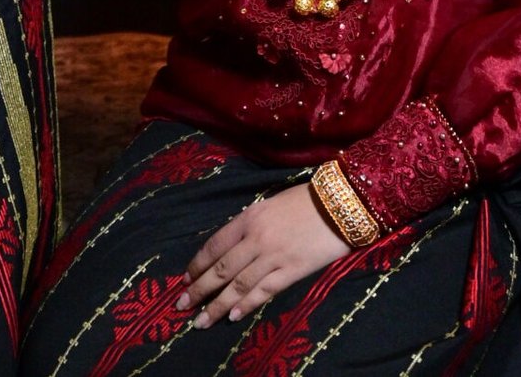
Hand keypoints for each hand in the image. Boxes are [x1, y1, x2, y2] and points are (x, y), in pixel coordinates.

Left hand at [179, 183, 343, 326]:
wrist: (338, 204)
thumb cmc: (303, 201)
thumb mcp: (268, 205)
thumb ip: (248, 226)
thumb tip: (229, 250)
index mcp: (248, 218)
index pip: (214, 245)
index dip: (198, 265)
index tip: (185, 281)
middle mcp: (256, 238)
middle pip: (222, 269)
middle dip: (200, 289)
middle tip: (182, 306)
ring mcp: (274, 256)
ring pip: (239, 285)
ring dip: (218, 305)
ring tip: (201, 321)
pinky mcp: (292, 271)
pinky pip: (264, 291)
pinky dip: (247, 304)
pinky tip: (233, 316)